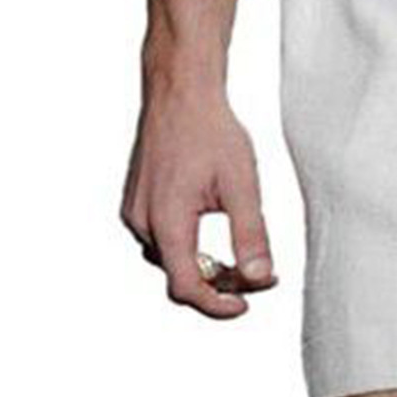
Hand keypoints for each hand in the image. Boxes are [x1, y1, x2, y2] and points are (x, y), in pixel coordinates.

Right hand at [120, 76, 276, 317]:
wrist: (181, 91)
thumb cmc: (211, 130)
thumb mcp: (241, 183)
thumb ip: (251, 234)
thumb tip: (262, 277)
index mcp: (167, 222)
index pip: (188, 288)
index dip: (218, 306)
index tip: (246, 305)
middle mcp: (142, 222)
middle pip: (179, 276)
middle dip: (219, 284)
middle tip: (258, 275)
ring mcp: (134, 211)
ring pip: (168, 258)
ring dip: (203, 265)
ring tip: (241, 254)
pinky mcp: (135, 201)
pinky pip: (160, 238)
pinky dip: (186, 245)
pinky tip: (211, 229)